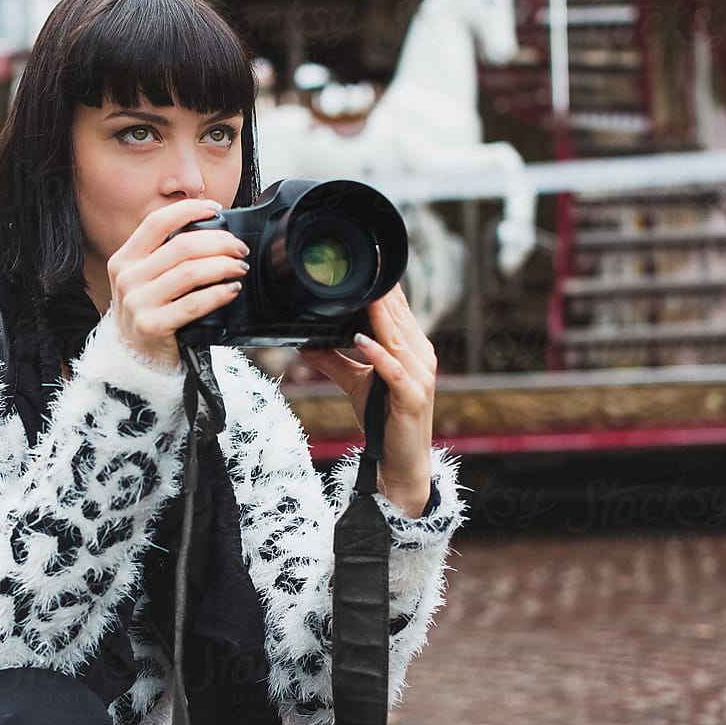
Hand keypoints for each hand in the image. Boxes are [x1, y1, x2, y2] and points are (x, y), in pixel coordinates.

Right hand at [107, 199, 250, 369]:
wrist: (134, 361)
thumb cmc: (149, 314)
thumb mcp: (145, 281)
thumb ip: (166, 258)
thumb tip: (212, 232)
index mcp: (124, 259)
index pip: (156, 223)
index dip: (188, 210)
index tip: (215, 209)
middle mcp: (127, 278)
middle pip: (181, 246)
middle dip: (218, 242)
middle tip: (239, 248)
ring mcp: (137, 303)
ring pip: (189, 272)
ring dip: (223, 266)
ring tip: (240, 267)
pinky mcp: (152, 326)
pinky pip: (193, 303)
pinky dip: (218, 293)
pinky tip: (232, 290)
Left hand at [297, 286, 436, 516]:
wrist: (402, 464)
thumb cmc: (384, 423)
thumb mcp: (356, 384)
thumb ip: (333, 361)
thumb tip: (304, 342)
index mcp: (412, 350)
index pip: (398, 311)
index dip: (385, 286)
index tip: (370, 261)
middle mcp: (421, 358)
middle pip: (399, 319)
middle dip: (382, 292)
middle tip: (366, 263)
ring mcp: (420, 377)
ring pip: (397, 339)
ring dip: (380, 316)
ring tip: (365, 292)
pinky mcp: (412, 398)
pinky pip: (394, 371)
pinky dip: (378, 354)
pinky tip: (361, 340)